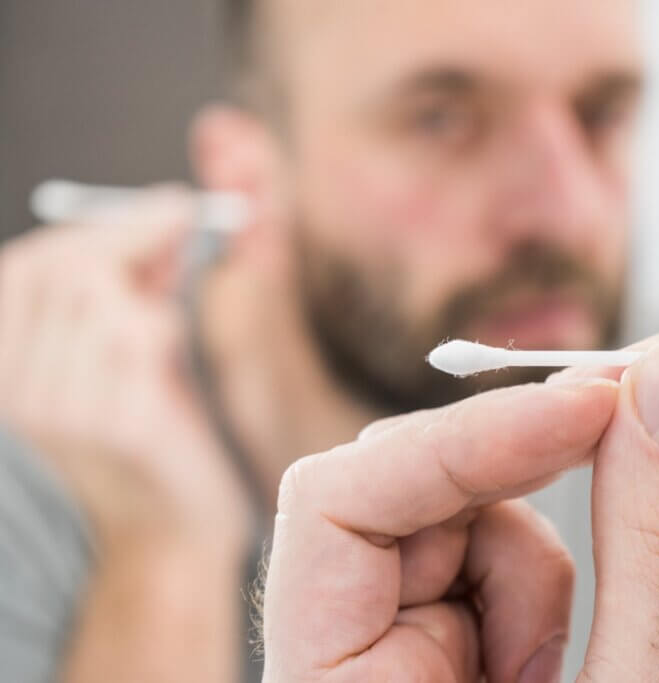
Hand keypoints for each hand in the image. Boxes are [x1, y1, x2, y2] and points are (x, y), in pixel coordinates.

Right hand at [0, 190, 247, 549]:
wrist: (172, 529)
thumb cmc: (154, 434)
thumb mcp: (122, 356)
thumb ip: (132, 289)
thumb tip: (167, 214)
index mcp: (5, 371)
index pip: (26, 269)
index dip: (96, 230)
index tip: (163, 206)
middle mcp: (19, 390)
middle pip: (66, 272)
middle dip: (134, 238)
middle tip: (186, 222)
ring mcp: (63, 409)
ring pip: (103, 300)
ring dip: (152, 296)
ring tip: (167, 325)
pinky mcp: (116, 425)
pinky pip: (140, 341)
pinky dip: (166, 331)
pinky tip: (170, 362)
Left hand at [260, 330, 658, 681]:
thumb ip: (658, 545)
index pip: (334, 503)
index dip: (464, 436)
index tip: (596, 402)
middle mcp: (335, 662)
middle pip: (392, 490)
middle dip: (514, 475)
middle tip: (632, 432)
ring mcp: (381, 652)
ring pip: (448, 519)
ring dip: (533, 557)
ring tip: (574, 663)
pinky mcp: (432, 647)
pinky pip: (478, 558)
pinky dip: (539, 585)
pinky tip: (563, 663)